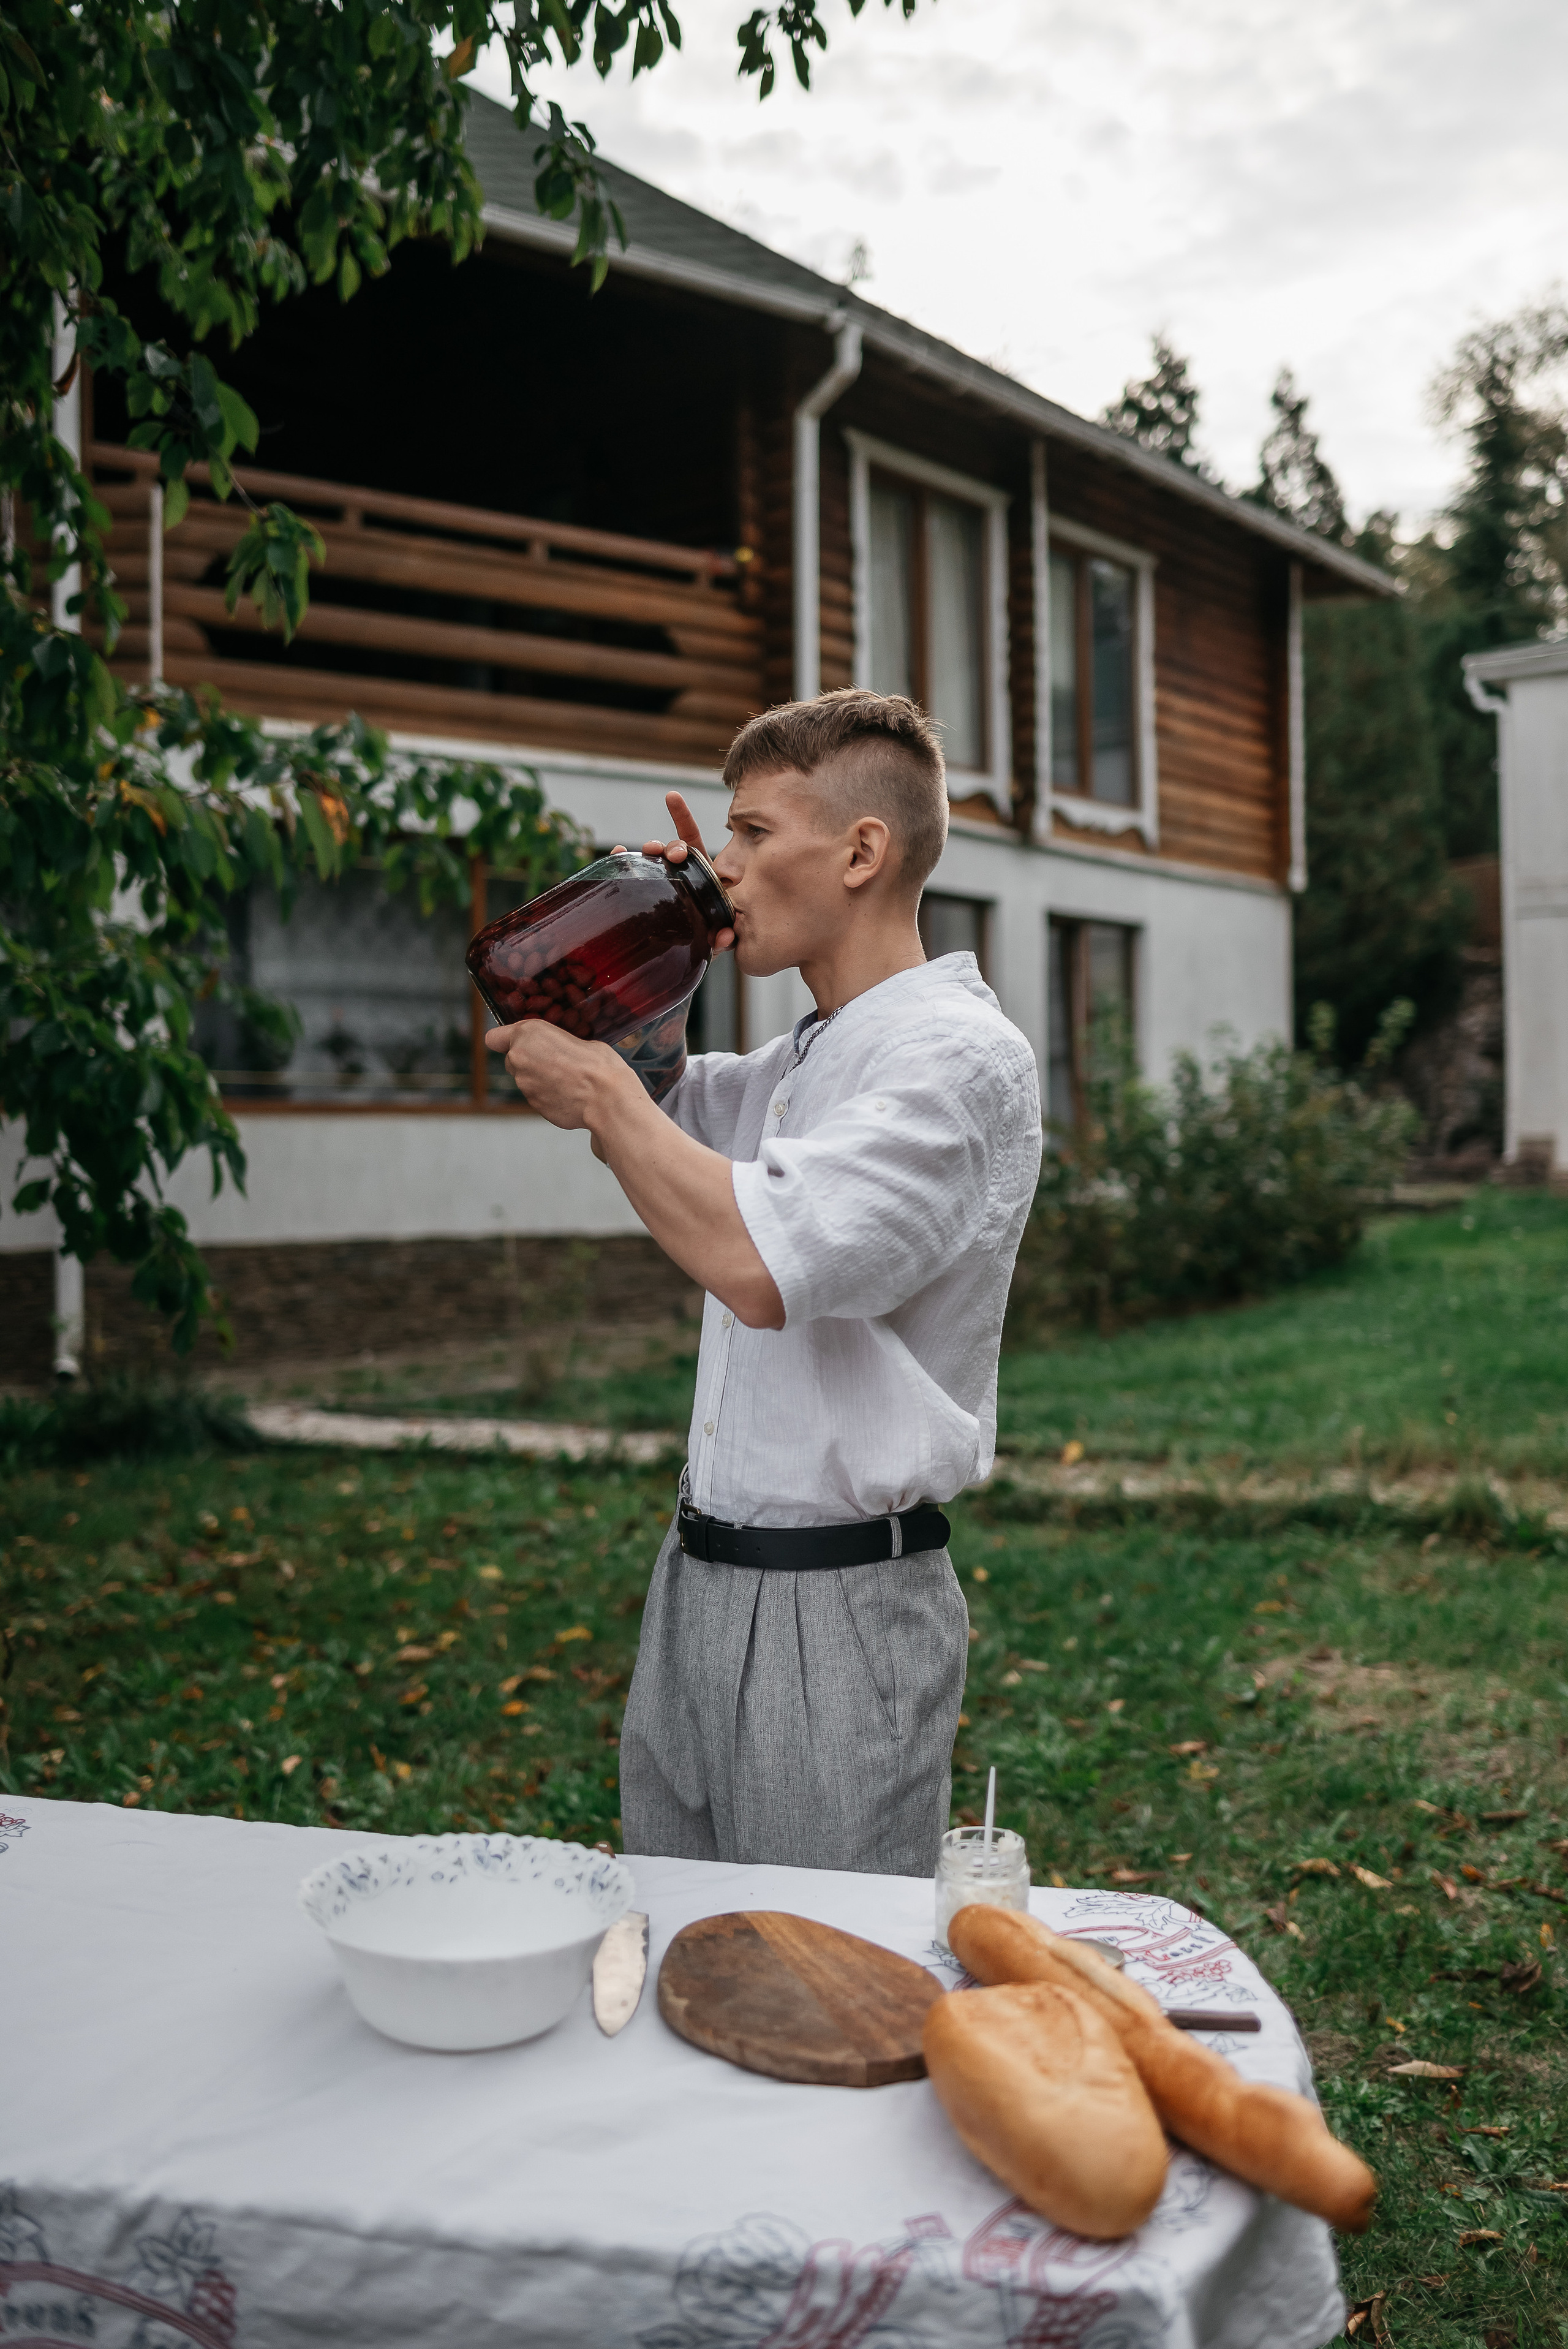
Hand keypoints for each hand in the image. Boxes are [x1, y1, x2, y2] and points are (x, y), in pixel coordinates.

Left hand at [483, 1017, 634, 1130]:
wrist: (606, 1097)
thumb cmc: (597, 1064)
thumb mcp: (576, 1036)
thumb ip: (554, 1041)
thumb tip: (555, 1048)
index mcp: (527, 1035)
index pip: (494, 1038)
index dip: (505, 1040)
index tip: (519, 1042)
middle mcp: (519, 1059)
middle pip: (512, 1060)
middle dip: (527, 1060)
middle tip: (553, 1061)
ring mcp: (525, 1085)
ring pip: (525, 1080)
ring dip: (540, 1079)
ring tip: (567, 1079)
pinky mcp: (534, 1105)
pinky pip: (538, 1096)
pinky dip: (549, 1095)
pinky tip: (569, 1093)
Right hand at [610, 790, 734, 952]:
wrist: (692, 948)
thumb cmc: (710, 936)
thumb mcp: (719, 935)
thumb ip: (725, 935)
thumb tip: (724, 936)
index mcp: (700, 874)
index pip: (691, 840)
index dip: (682, 818)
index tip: (670, 796)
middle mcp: (680, 873)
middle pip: (673, 849)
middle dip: (671, 845)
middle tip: (674, 855)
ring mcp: (662, 882)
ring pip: (654, 859)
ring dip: (650, 851)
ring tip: (647, 852)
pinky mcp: (648, 893)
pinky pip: (635, 875)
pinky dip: (623, 862)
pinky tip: (617, 854)